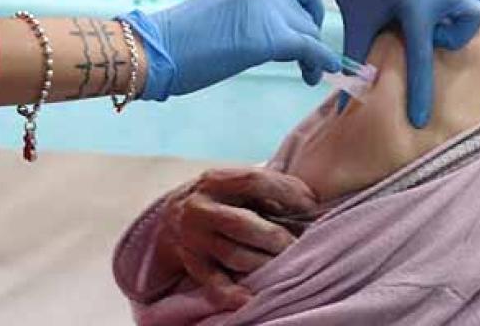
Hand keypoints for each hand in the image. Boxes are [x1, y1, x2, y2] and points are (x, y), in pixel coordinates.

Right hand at [123, 0, 342, 100]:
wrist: (156, 50)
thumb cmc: (180, 40)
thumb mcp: (224, 12)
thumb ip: (253, 13)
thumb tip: (285, 36)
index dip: (309, 9)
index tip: (307, 30)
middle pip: (307, 7)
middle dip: (312, 32)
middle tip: (308, 58)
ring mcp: (267, 7)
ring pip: (310, 30)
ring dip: (314, 53)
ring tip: (308, 73)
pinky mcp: (270, 37)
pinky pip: (311, 48)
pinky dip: (322, 62)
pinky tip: (321, 74)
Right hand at [154, 168, 317, 310]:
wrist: (168, 220)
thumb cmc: (217, 200)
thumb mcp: (232, 184)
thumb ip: (263, 189)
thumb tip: (308, 203)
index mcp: (214, 181)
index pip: (253, 181)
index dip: (286, 192)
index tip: (311, 205)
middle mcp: (200, 208)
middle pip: (242, 223)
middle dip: (276, 237)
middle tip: (299, 245)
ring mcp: (194, 239)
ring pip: (234, 256)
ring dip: (264, 263)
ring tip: (286, 268)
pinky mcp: (192, 265)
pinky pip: (213, 284)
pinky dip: (232, 294)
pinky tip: (250, 300)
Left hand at [303, 0, 479, 128]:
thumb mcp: (356, 22)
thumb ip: (356, 60)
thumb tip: (342, 105)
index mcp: (414, 2)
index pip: (422, 58)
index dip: (420, 94)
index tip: (420, 121)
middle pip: (469, 24)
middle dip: (451, 38)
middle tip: (424, 35)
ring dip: (464, 17)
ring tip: (439, 20)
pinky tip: (447, 4)